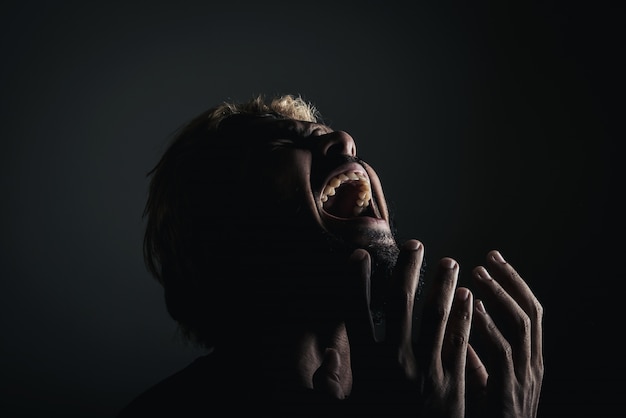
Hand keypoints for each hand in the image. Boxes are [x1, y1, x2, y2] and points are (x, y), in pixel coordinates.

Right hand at [343, 241, 542, 417]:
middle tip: (415, 244)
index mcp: (369, 368)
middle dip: (407, 271)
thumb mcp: (345, 411)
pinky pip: (459, 342)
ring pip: (436, 318)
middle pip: (401, 306)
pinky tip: (468, 296)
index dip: (356, 282)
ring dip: (442, 286)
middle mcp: (398, 363)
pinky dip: (464, 316)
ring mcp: (429, 372)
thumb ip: (329, 388)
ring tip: (450, 261)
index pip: (357, 314)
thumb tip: (324, 355)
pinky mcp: (454, 385)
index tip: (358, 255)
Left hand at [466, 250, 543, 417]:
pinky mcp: (509, 391)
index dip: (512, 284)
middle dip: (510, 281)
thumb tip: (461, 330)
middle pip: (530, 311)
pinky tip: (474, 310)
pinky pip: (502, 352)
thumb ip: (476, 359)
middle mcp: (533, 365)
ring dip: (500, 296)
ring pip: (521, 325)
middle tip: (489, 257)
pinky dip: (489, 327)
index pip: (528, 312)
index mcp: (529, 360)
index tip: (492, 261)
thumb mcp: (487, 385)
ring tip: (479, 274)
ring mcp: (525, 377)